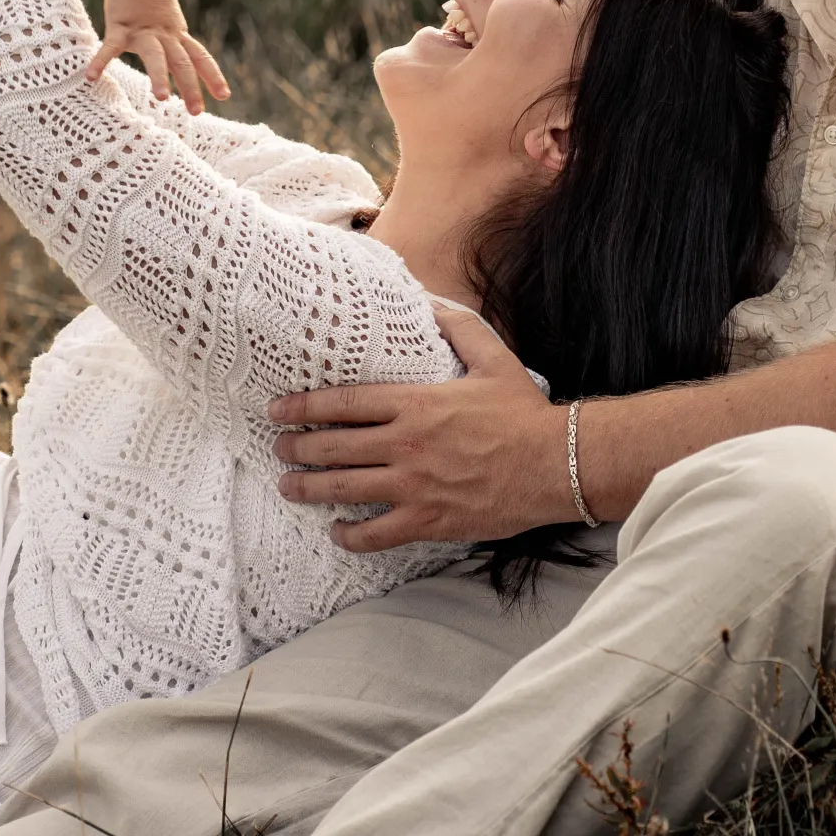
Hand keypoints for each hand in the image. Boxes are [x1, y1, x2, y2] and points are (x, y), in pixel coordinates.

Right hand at [87, 0, 230, 112]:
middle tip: (196, 111)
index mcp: (178, 37)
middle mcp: (165, 37)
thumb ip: (177, 49)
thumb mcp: (171, 27)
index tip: (224, 96)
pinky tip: (91, 77)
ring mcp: (142, 32)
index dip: (213, 76)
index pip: (201, 58)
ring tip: (162, 98)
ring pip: (154, 56)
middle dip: (190, 87)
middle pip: (182, 63)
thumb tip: (186, 72)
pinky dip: (100, 61)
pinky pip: (109, 46)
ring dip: (159, 76)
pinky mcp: (119, 27)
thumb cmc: (153, 5)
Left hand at [271, 305, 566, 549]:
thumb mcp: (493, 357)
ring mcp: (414, 486)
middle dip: (297, 448)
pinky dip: (351, 535)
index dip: (304, 406)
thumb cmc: (523, 412)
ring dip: (309, 489)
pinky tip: (339, 531)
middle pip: (333, 447)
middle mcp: (406, 444)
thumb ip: (457, 326)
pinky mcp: (429, 520)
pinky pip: (376, 534)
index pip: (344, 403)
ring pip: (344, 490)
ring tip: (289, 487)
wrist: (556, 465)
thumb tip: (429, 300)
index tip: (279, 410)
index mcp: (416, 403)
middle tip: (279, 449)